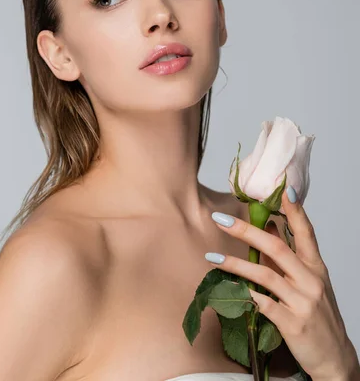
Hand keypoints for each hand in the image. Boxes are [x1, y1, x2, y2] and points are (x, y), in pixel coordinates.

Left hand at [207, 187, 359, 379]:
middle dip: (245, 230)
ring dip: (235, 264)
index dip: (294, 210)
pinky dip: (245, 294)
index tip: (282, 188)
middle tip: (220, 219)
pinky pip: (263, 304)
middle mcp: (311, 280)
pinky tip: (228, 288)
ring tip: (212, 256)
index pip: (306, 232)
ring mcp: (302, 302)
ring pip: (265, 275)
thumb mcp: (308, 282)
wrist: (334, 357)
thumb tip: (267, 228)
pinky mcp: (292, 323)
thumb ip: (288, 258)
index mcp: (315, 267)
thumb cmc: (318, 315)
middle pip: (276, 248)